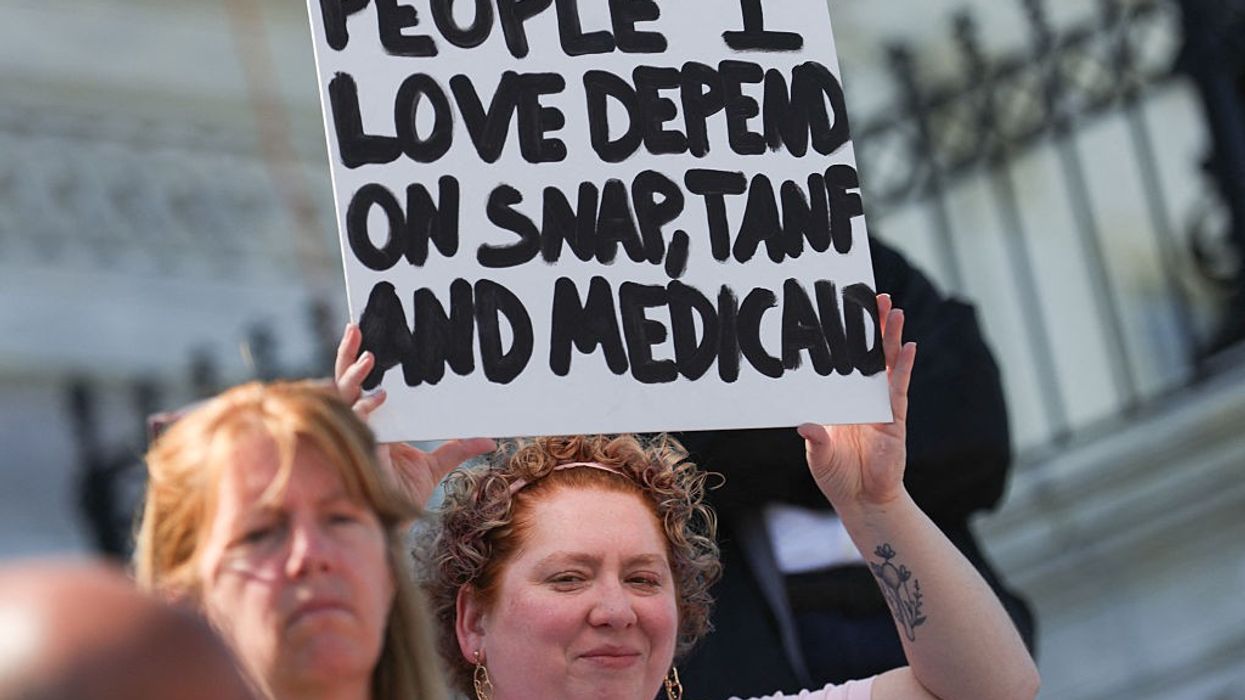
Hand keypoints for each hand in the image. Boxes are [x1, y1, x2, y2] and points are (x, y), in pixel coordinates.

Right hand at [335, 323, 494, 506]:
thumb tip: (490, 439)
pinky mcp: (358, 448)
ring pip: (343, 397)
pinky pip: (356, 422)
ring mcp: (357, 434)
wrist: (398, 520)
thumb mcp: (438, 465)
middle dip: (347, 354)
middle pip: (345, 381)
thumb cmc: (407, 494)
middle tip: (356, 327)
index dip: (359, 360)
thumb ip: (458, 447)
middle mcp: (362, 423)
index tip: (367, 332)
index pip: (362, 382)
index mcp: (376, 420)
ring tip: (370, 355)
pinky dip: (365, 408)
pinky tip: (379, 397)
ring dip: (353, 374)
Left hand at [798, 294, 915, 510]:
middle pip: (867, 355)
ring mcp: (880, 406)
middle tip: (874, 297)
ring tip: (894, 311)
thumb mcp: (818, 454)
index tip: (842, 312)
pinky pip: (900, 388)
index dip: (844, 339)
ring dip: (890, 338)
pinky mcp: (895, 419)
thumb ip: (814, 439)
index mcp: (840, 401)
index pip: (841, 363)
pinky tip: (909, 346)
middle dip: (871, 327)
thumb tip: (805, 425)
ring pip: (886, 365)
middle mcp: (861, 398)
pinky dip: (904, 367)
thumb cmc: (837, 476)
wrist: (862, 500)